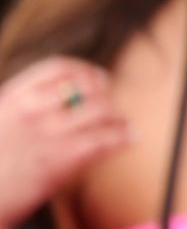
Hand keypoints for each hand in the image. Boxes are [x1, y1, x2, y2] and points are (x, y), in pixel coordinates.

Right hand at [0, 58, 127, 228]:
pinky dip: (123, 137)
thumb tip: (65, 101)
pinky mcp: (61, 160)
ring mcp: (47, 133)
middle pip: (86, 88)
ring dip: (118, 118)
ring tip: (124, 126)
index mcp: (13, 98)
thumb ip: (24, 109)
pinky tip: (130, 139)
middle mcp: (32, 110)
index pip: (58, 69)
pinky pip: (104, 140)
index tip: (98, 79)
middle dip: (104, 97)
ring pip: (101, 111)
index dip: (84, 71)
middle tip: (112, 108)